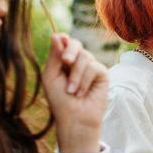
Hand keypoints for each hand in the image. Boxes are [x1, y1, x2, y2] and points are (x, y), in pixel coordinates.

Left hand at [42, 33, 107, 152]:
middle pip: (75, 43)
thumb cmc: (60, 100)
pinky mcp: (102, 74)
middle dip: (70, 51)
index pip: (64, 41)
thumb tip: (57, 34)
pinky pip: (94, 67)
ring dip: (75, 75)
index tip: (59, 44)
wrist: (74, 118)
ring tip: (72, 91)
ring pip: (85, 57)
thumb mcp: (51, 77)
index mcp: (63, 60)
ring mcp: (90, 67)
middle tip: (66, 62)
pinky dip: (85, 81)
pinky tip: (82, 93)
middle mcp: (77, 62)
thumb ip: (54, 56)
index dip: (62, 41)